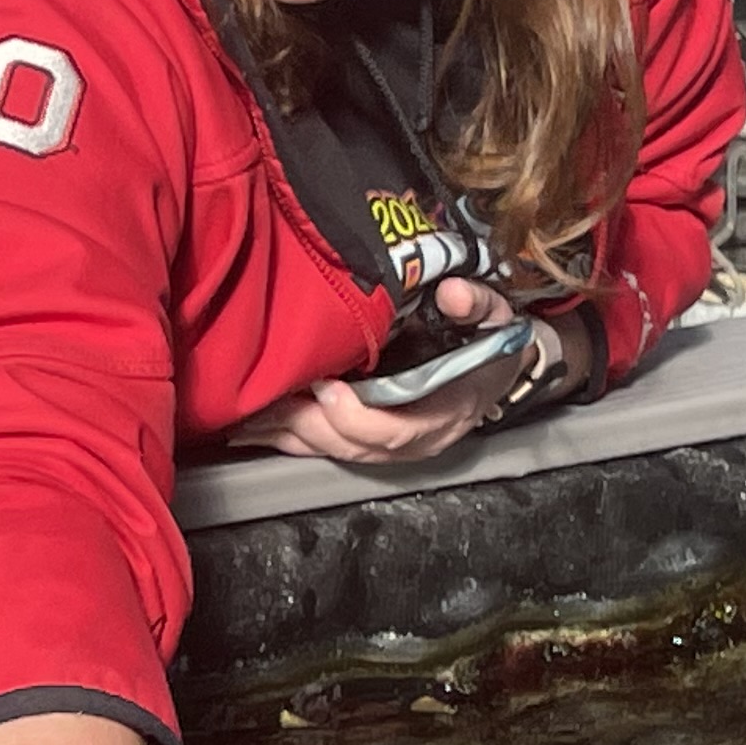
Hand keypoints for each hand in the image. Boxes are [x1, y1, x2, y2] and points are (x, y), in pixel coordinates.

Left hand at [222, 278, 539, 466]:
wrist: (494, 366)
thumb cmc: (489, 342)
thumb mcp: (494, 318)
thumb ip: (476, 305)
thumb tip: (453, 292)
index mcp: (447, 412)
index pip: (399, 432)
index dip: (360, 417)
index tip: (327, 388)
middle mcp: (417, 439)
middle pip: (356, 446)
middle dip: (309, 426)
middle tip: (270, 399)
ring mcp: (392, 445)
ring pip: (335, 451)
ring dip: (290, 435)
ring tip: (250, 412)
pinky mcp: (370, 440)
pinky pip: (325, 448)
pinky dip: (289, 439)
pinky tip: (253, 427)